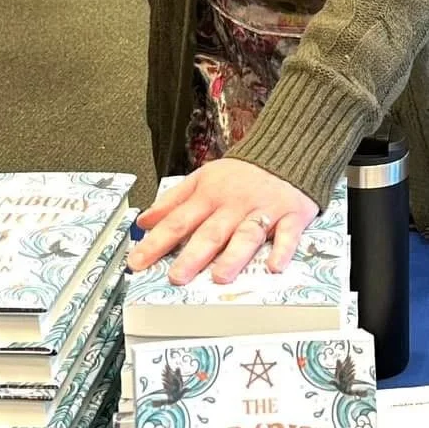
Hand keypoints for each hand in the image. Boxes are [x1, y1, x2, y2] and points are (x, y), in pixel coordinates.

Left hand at [128, 160, 317, 285]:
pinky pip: (288, 234)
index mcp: (208, 194)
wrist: (285, 150)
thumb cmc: (240, 173)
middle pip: (211, 232)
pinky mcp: (291, 215)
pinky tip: (274, 267)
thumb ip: (172, 201)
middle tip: (177, 277)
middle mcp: (233, 204)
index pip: (178, 220)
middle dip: (192, 255)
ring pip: (246, 235)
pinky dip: (282, 249)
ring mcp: (263, 210)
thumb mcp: (201, 179)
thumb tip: (144, 222)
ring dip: (233, 256)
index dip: (156, 242)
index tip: (137, 262)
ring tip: (219, 277)